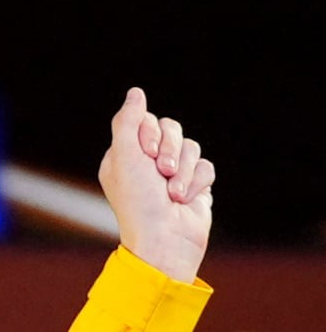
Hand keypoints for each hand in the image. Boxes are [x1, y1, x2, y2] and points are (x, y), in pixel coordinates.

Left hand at [99, 88, 214, 280]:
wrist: (165, 239)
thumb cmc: (139, 201)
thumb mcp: (125, 157)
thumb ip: (127, 122)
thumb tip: (135, 92)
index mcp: (124, 156)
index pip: (146, 121)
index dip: (152, 133)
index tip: (147, 153)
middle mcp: (147, 163)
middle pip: (173, 130)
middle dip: (172, 150)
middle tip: (162, 172)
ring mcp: (172, 174)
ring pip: (192, 147)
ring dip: (184, 172)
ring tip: (173, 194)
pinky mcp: (194, 185)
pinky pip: (206, 166)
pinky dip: (198, 183)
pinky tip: (186, 200)